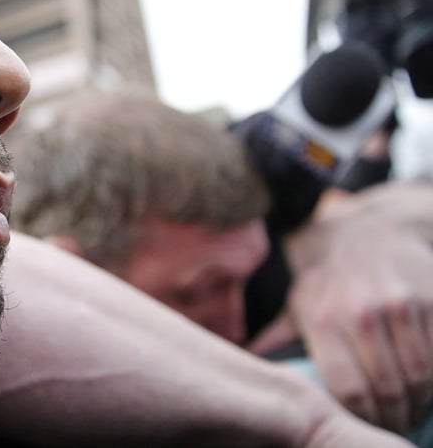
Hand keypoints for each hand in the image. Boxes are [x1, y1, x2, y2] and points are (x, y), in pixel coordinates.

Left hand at [285, 182, 432, 432]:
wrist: (370, 232)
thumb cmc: (328, 280)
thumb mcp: (297, 304)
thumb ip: (278, 340)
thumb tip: (247, 366)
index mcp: (320, 318)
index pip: (347, 389)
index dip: (362, 419)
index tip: (364, 428)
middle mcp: (360, 311)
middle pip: (388, 389)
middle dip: (394, 417)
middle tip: (394, 425)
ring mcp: (400, 304)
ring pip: (420, 377)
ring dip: (420, 403)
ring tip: (412, 409)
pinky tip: (427, 385)